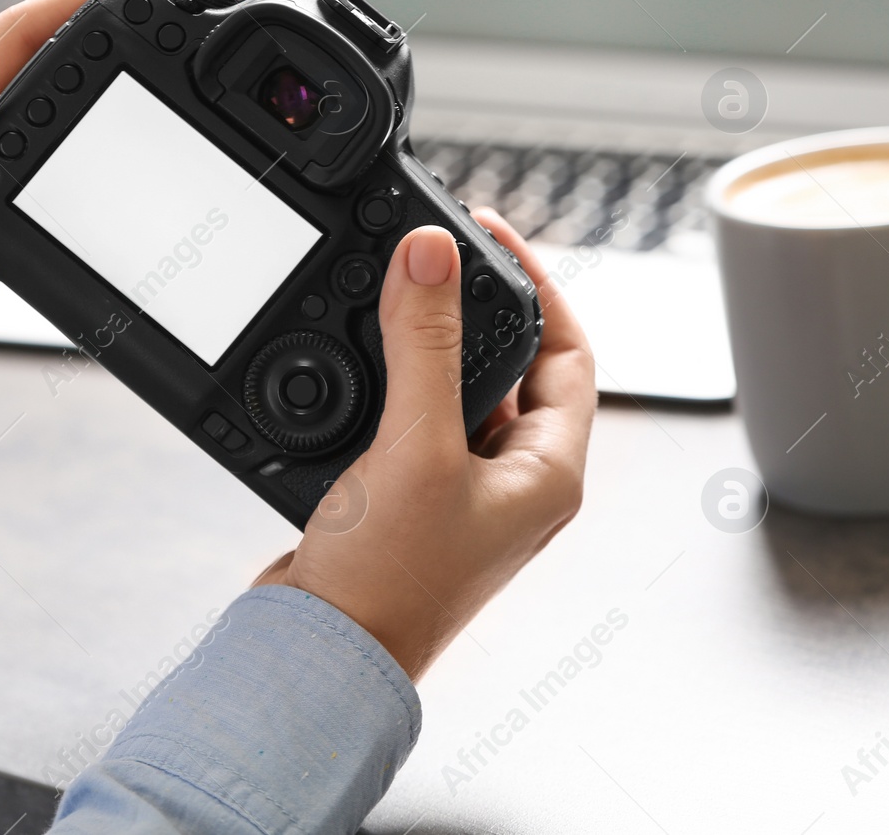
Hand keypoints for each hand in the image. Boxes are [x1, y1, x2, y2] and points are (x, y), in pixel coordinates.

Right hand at [254, 210, 596, 678]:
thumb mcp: (414, 447)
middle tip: (434, 253)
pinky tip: (357, 360)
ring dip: (428, 341)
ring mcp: (459, 493)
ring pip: (456, 390)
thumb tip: (431, 253)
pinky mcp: (406, 500)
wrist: (318, 654)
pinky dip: (388, 380)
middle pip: (513, 365)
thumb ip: (423, 345)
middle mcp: (513, 483)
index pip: (570, 352)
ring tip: (393, 292)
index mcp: (548, 473)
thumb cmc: (387, 584)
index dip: (539, 284)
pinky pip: (410, 419)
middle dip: (476, 306)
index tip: (490, 233)